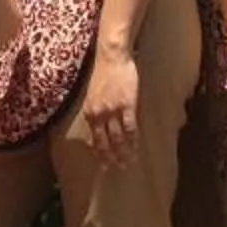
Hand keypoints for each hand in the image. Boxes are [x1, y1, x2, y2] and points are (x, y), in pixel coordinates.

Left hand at [79, 47, 140, 169]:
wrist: (112, 57)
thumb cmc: (103, 73)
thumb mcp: (93, 95)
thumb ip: (96, 111)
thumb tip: (100, 126)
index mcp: (90, 112)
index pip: (95, 139)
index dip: (100, 153)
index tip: (105, 165)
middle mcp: (99, 114)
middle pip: (105, 142)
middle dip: (111, 158)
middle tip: (118, 168)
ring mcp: (113, 111)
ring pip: (118, 138)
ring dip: (123, 153)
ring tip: (129, 162)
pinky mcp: (127, 105)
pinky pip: (130, 128)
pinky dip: (133, 140)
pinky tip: (136, 147)